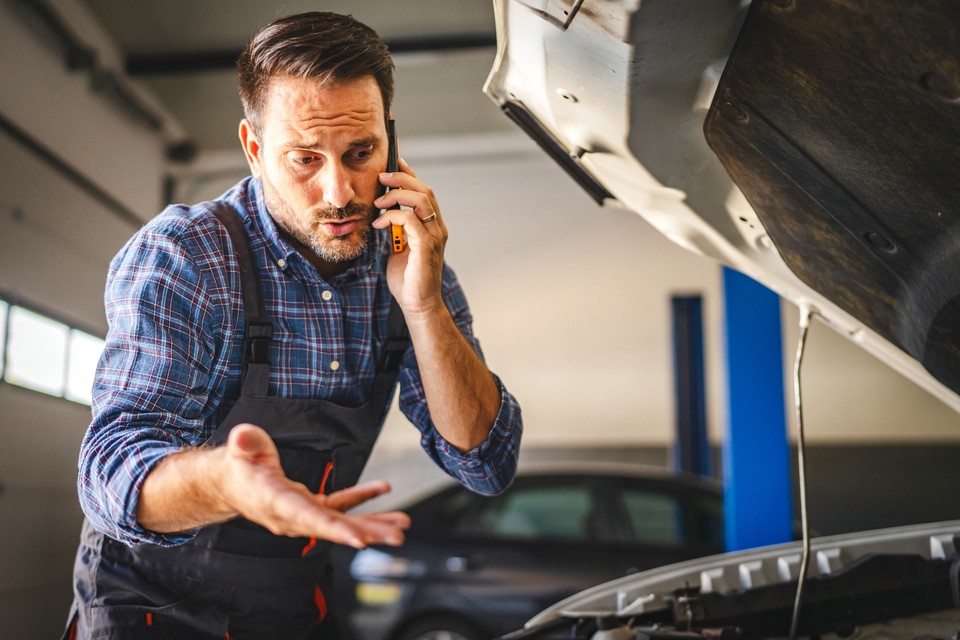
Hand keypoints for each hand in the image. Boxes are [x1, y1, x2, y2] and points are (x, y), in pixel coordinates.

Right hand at [219, 424, 409, 547]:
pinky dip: (362, 499)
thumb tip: (244, 435)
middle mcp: (294, 516)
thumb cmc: (238, 466)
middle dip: (367, 533)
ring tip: (402, 524)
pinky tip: (383, 490)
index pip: (308, 518)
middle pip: (334, 528)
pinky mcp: (311, 507)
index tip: (359, 540)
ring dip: (374, 524)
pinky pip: (340, 505)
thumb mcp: (239, 450)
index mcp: (276, 503)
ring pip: (343, 522)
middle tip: (397, 537)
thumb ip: (246, 443)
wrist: (231, 483)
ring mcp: (305, 514)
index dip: (334, 530)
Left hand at [372, 158, 448, 316]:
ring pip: (422, 200)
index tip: (391, 163)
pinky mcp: (427, 247)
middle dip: (402, 178)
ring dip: (397, 195)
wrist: (417, 304)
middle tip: (381, 176)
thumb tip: (381, 211)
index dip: (408, 174)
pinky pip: (411, 220)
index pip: (423, 192)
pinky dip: (393, 216)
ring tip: (379, 200)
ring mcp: (434, 237)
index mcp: (431, 226)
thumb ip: (395, 229)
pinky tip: (379, 224)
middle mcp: (437, 228)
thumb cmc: (408, 278)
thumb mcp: (397, 247)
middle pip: (425, 190)